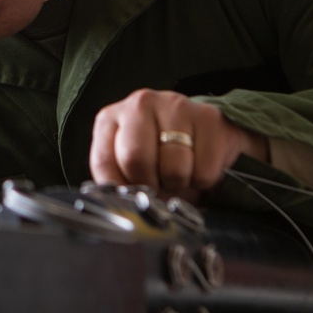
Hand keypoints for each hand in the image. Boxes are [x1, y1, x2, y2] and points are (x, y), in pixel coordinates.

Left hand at [89, 89, 267, 193]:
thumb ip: (118, 181)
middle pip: (137, 160)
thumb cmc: (158, 151)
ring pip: (174, 169)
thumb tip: (123, 208)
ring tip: (179, 172)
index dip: (120, 189)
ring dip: (179, 184)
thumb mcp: (127, 163)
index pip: (104, 162)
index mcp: (112, 118)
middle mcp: (140, 104)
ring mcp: (175, 106)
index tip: (133, 195)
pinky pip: (204, 171)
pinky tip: (198, 164)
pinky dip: (203, 180)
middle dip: (151, 185)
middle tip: (159, 183)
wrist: (203, 130)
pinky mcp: (208, 117)